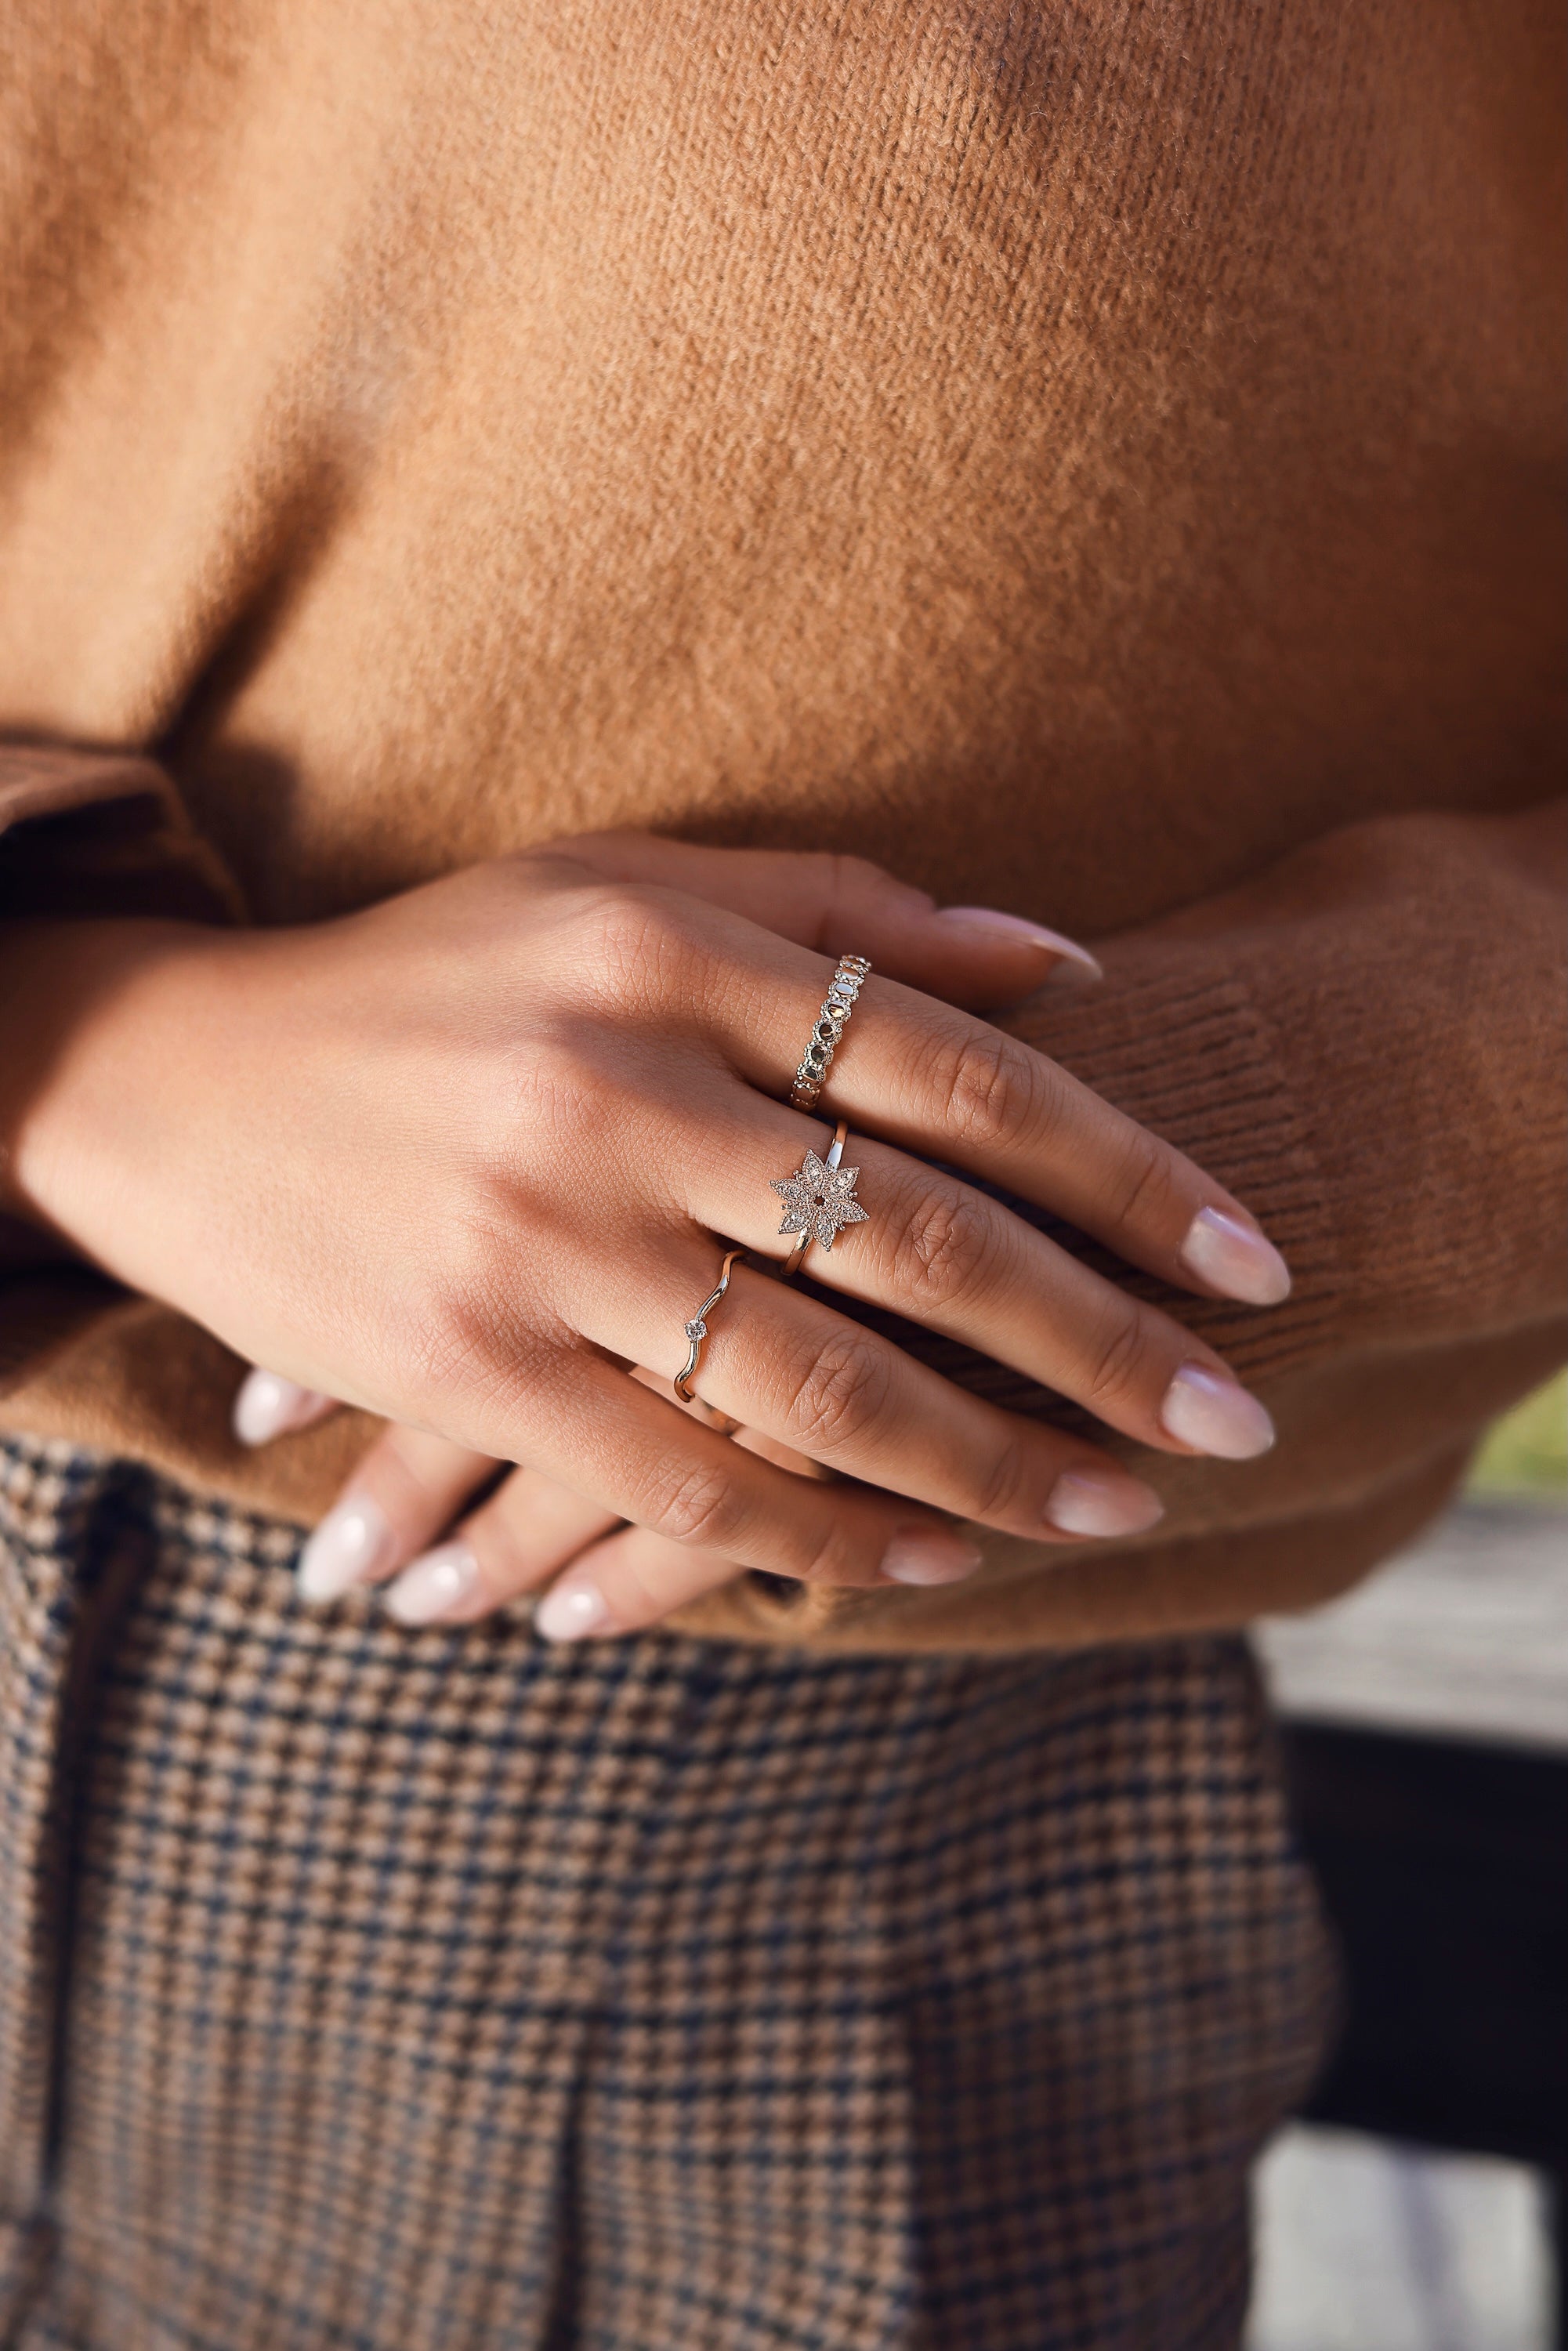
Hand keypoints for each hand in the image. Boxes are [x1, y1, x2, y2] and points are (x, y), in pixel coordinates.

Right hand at [3, 833, 1287, 1623]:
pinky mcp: (465, 1360)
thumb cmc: (432, 971)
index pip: (957, 1072)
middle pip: (920, 1240)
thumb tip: (1074, 968)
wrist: (172, 1074)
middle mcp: (616, 1089)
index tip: (1246, 1258)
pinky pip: (680, 1476)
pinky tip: (924, 1560)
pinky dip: (818, 1529)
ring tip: (1110, 1513)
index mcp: (669, 952)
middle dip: (1102, 1344)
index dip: (1128, 1171)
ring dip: (990, 1463)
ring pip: (817, 1381)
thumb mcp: (619, 883)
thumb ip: (847, 911)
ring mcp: (537, 1235)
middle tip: (1229, 1417)